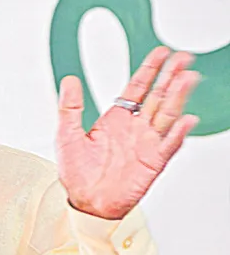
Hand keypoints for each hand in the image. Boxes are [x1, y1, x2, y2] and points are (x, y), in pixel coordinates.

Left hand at [56, 46, 199, 219]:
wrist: (85, 201)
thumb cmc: (77, 171)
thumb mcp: (67, 134)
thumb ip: (69, 107)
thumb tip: (70, 80)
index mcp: (116, 118)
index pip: (137, 88)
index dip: (149, 70)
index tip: (162, 52)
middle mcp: (135, 128)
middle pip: (157, 97)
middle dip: (170, 77)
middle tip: (183, 58)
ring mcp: (146, 144)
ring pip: (166, 115)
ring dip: (178, 97)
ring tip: (188, 79)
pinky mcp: (152, 163)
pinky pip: (168, 146)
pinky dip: (178, 133)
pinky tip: (185, 120)